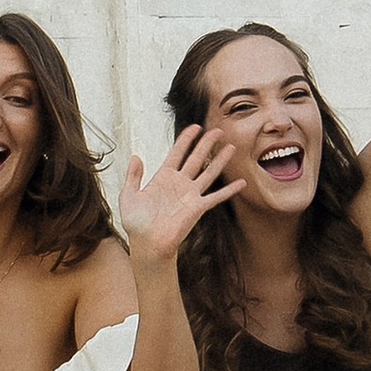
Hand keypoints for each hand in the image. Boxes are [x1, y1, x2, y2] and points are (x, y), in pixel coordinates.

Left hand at [118, 123, 238, 260]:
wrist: (147, 244)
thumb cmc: (136, 225)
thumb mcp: (128, 196)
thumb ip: (132, 176)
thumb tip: (135, 157)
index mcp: (163, 177)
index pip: (178, 152)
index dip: (186, 139)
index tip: (195, 127)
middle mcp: (180, 183)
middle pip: (197, 157)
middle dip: (207, 143)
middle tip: (218, 131)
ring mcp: (190, 195)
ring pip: (209, 172)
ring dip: (221, 160)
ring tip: (231, 147)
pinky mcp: (198, 208)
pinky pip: (216, 197)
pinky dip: (229, 190)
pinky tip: (241, 183)